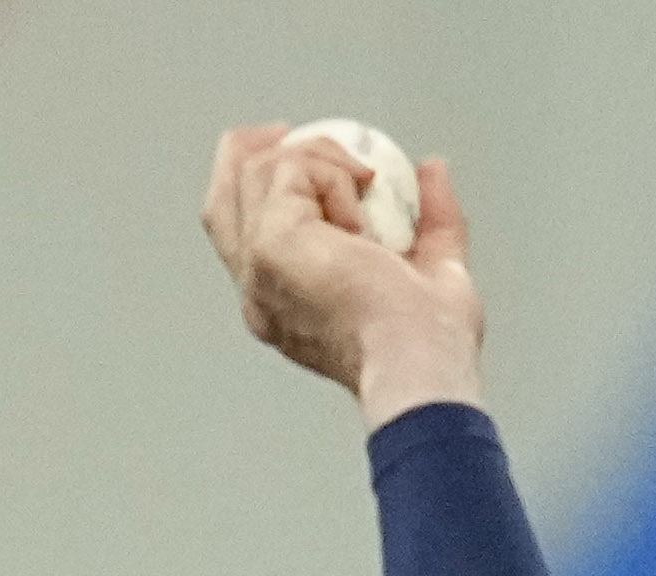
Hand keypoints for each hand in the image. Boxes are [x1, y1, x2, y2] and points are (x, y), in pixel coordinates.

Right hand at [199, 121, 485, 420]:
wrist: (419, 365)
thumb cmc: (430, 344)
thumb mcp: (434, 267)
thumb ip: (432, 219)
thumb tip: (432, 169)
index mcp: (283, 306)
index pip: (241, 236)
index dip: (260, 186)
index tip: (300, 153)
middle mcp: (257, 290)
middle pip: (221, 203)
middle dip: (247, 151)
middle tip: (290, 130)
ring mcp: (258, 265)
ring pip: (259, 173)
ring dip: (321, 161)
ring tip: (366, 186)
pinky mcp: (272, 243)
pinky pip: (294, 171)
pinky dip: (335, 173)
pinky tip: (363, 207)